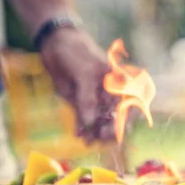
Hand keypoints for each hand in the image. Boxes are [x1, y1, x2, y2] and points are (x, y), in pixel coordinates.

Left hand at [39, 28, 116, 142]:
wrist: (56, 43)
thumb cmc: (76, 53)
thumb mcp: (84, 74)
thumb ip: (87, 99)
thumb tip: (90, 123)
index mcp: (119, 83)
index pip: (128, 108)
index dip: (123, 122)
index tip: (112, 134)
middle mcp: (111, 93)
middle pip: (116, 117)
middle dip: (108, 131)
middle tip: (97, 139)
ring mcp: (96, 98)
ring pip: (100, 121)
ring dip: (94, 132)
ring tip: (86, 141)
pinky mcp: (81, 102)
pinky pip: (85, 118)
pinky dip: (83, 127)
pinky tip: (79, 135)